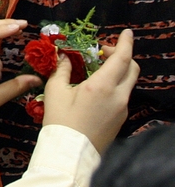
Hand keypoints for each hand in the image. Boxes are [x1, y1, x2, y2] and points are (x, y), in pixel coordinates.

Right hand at [42, 29, 135, 152]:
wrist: (70, 154)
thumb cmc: (60, 122)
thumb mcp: (54, 92)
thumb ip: (61, 71)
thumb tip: (64, 57)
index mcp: (101, 86)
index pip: (121, 58)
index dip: (125, 43)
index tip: (126, 32)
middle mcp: (118, 96)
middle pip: (131, 68)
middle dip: (122, 55)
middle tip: (102, 53)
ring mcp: (122, 109)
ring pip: (128, 82)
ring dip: (118, 71)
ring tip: (96, 70)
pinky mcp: (120, 119)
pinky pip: (122, 95)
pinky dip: (115, 85)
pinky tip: (96, 90)